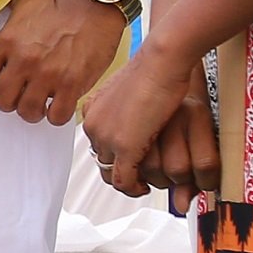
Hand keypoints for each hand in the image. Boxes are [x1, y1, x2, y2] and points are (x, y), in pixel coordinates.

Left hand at [0, 0, 129, 124]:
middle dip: (8, 101)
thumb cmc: (60, 1)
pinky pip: (57, 116)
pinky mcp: (73, 84)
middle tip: (19, 96)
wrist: (95, 2)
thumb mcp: (23, 2)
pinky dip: (57, 115)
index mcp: (7, 41)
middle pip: (1, 100)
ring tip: (39, 103)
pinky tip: (60, 104)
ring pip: (27, 112)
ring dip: (32, 111)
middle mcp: (24, 60)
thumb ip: (7, 17)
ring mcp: (48, 74)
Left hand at [84, 52, 217, 209]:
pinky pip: (123, 181)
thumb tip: (135, 118)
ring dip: (127, 183)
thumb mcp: (130, 90)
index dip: (115, 157)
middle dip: (121, 172)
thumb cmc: (153, 69)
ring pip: (110, 174)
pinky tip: (145, 187)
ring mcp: (107, 137)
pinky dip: (133, 189)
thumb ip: (125, 108)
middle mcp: (94, 125)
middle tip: (139, 177)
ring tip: (143, 184)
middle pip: (102, 161)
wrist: (160, 63)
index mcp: (93, 111)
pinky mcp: (124, 148)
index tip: (131, 162)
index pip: (98, 144)